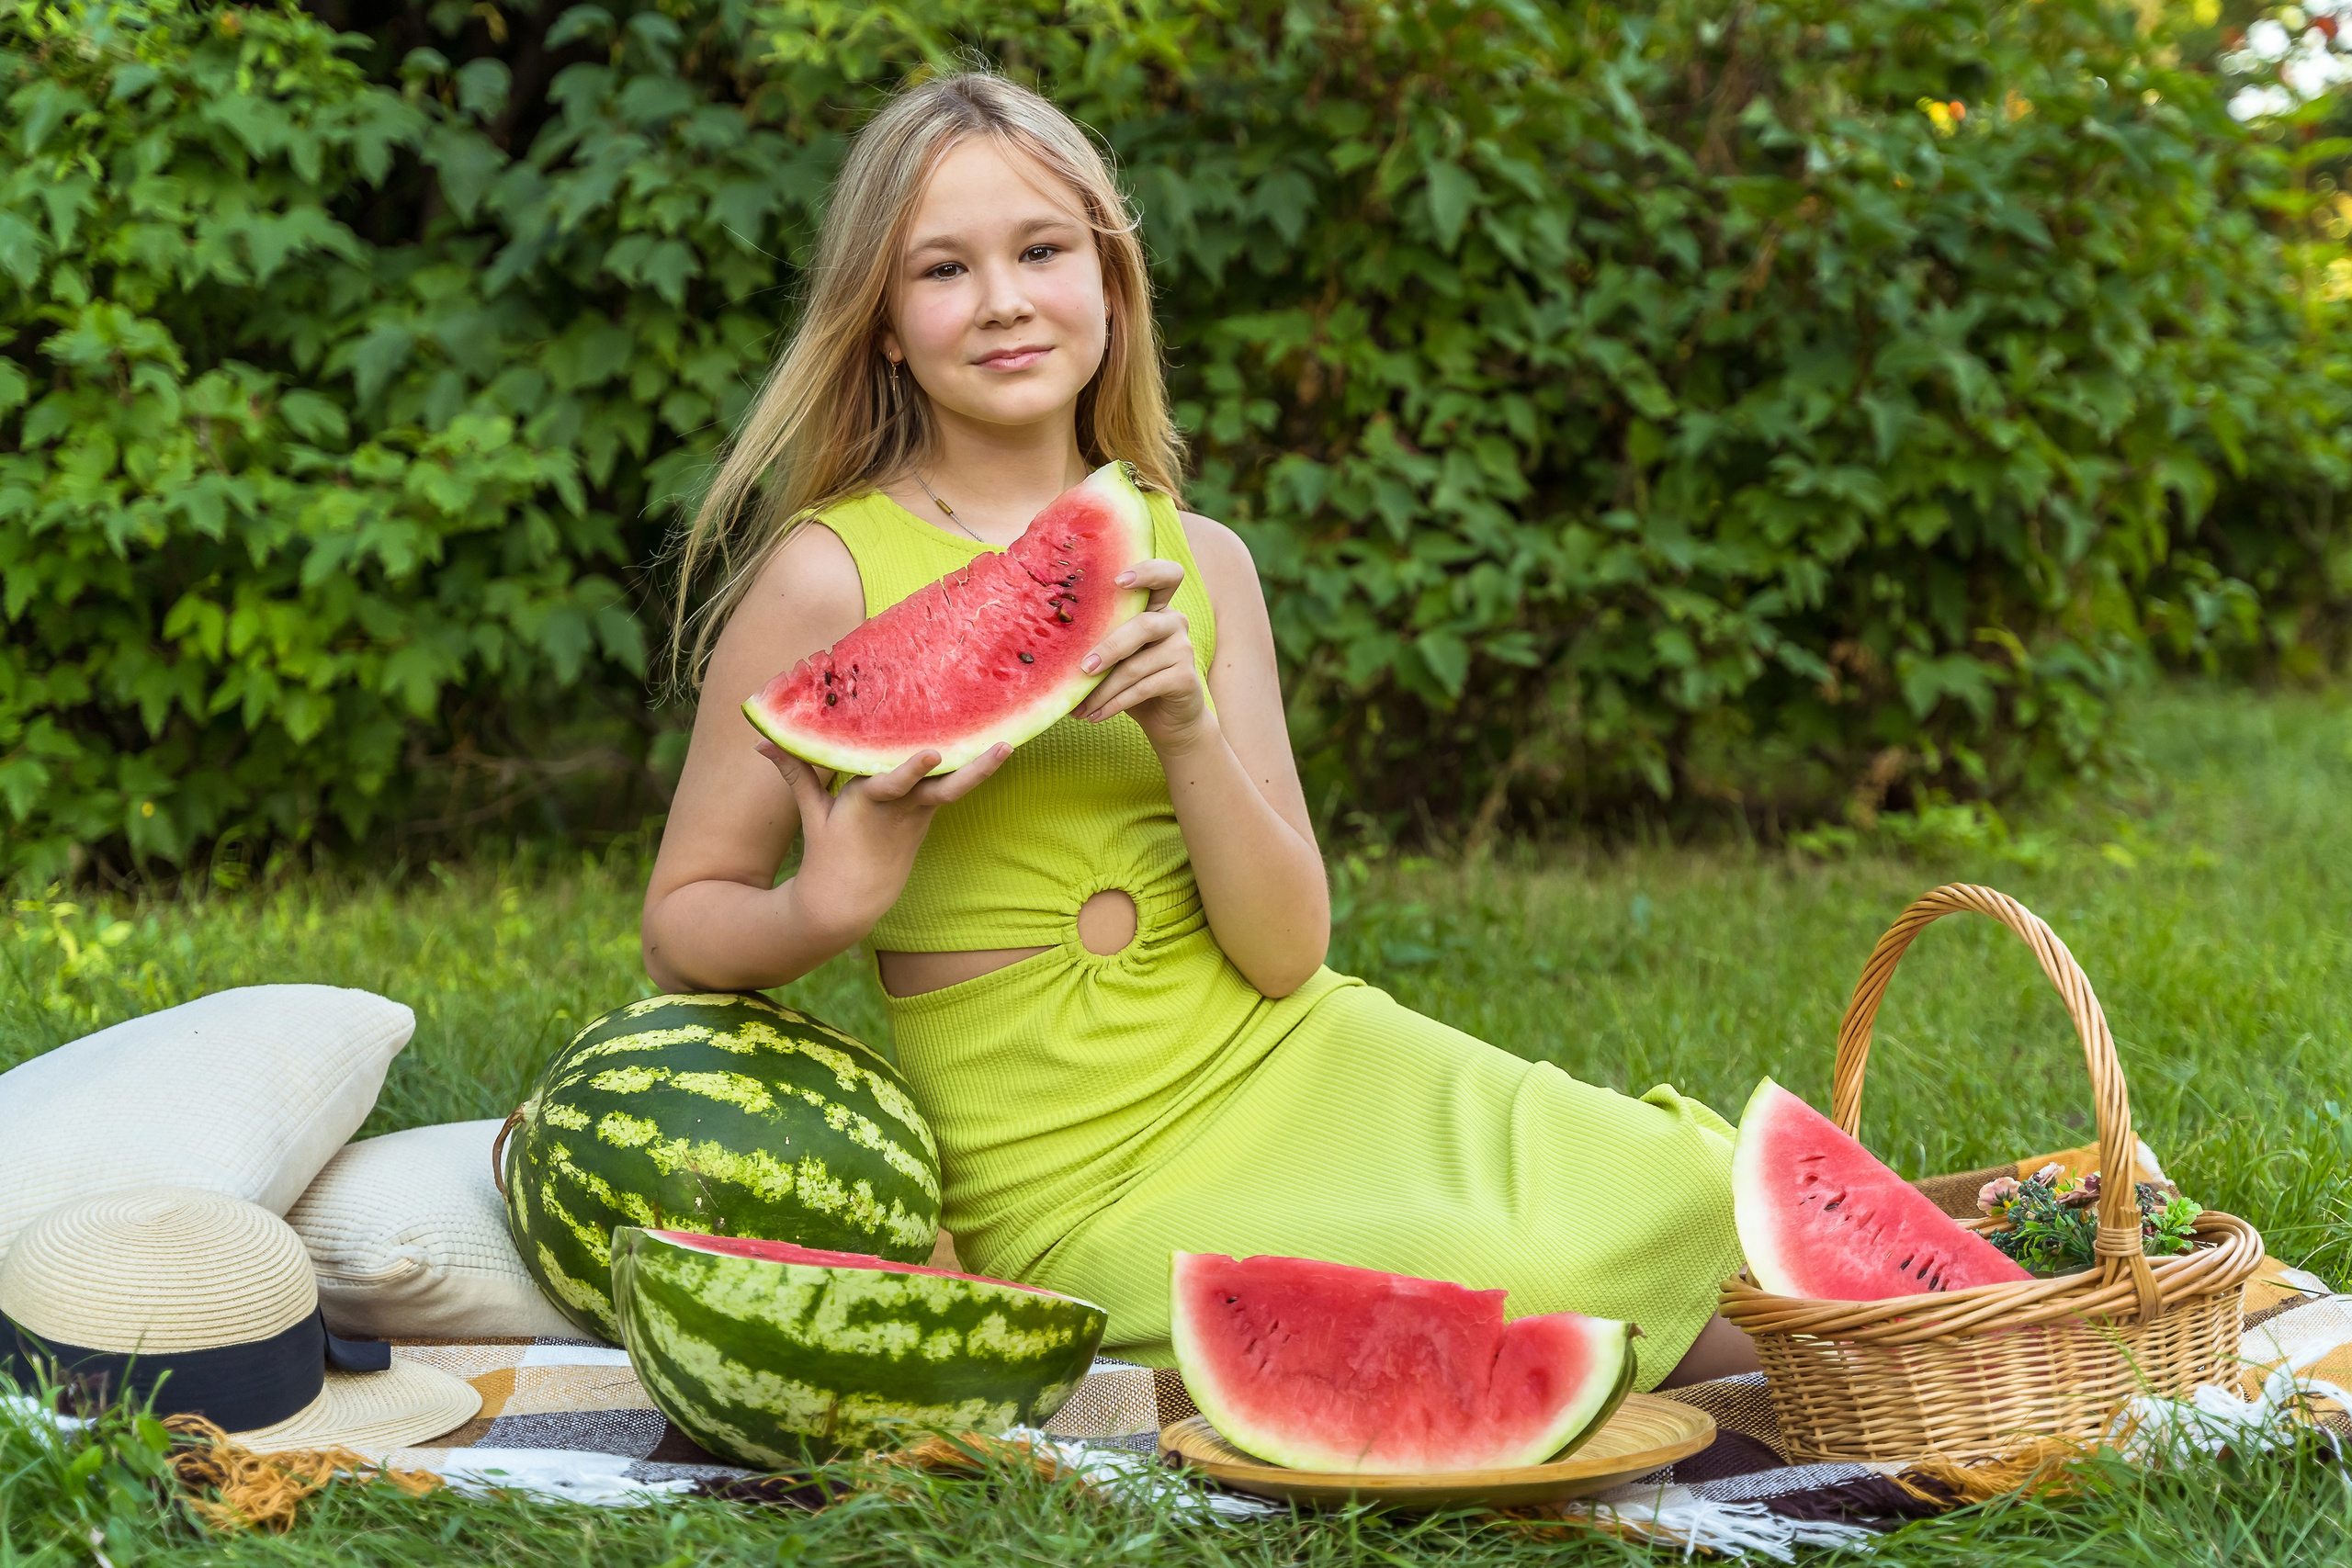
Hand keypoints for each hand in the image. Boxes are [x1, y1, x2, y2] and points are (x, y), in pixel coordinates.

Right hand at [759, 740, 1008, 944]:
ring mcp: (920, 816)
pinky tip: (988, 745)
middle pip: (944, 789)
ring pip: (955, 791)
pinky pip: (950, 789)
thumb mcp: (812, 814)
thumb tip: (760, 742)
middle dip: (974, 770)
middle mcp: (903, 810)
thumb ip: (795, 773)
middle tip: (1005, 746)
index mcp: (870, 805)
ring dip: (982, 770)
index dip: (912, 770)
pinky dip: (967, 771)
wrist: (852, 901)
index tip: (931, 754)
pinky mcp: (928, 818)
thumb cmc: (828, 852)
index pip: (893, 784)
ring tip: (1009, 745)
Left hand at [1077, 559, 1214, 754]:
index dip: (1148, 572)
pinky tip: (1095, 715)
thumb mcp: (1118, 656)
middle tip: (1083, 669)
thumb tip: (1051, 642)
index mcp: (1157, 608)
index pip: (1166, 575)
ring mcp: (1184, 649)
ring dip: (1103, 689)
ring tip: (1079, 707)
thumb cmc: (1134, 680)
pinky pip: (1144, 688)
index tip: (1119, 581)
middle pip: (1143, 625)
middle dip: (1110, 647)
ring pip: (1137, 665)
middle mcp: (1175, 622)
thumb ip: (1102, 639)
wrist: (1168, 719)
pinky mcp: (1185, 678)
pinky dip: (1115, 703)